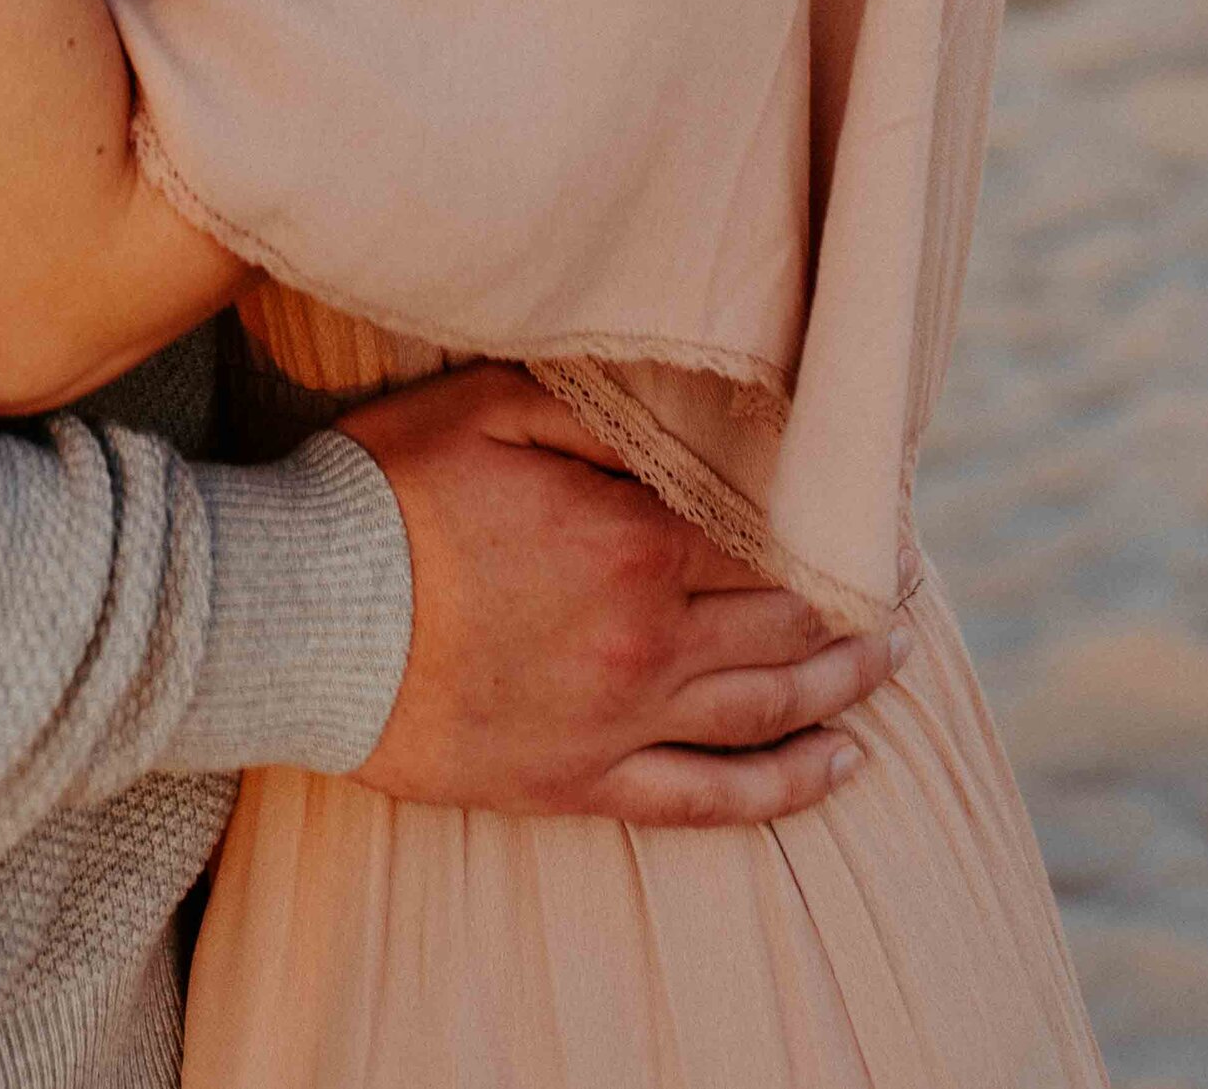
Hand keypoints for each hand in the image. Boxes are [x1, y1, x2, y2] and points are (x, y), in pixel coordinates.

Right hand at [341, 366, 896, 822]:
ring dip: (845, 684)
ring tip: (894, 661)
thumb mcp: (487, 409)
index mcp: (631, 542)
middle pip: (787, 625)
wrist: (302, 621)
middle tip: (905, 581)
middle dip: (857, 601)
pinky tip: (842, 765)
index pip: (771, 535)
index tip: (877, 506)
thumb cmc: (386, 497)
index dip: (834, 521)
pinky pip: (711, 799)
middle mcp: (646, 640)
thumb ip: (597, 412)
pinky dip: (789, 785)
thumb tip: (687, 409)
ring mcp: (618, 722)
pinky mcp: (580, 784)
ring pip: (769, 710)